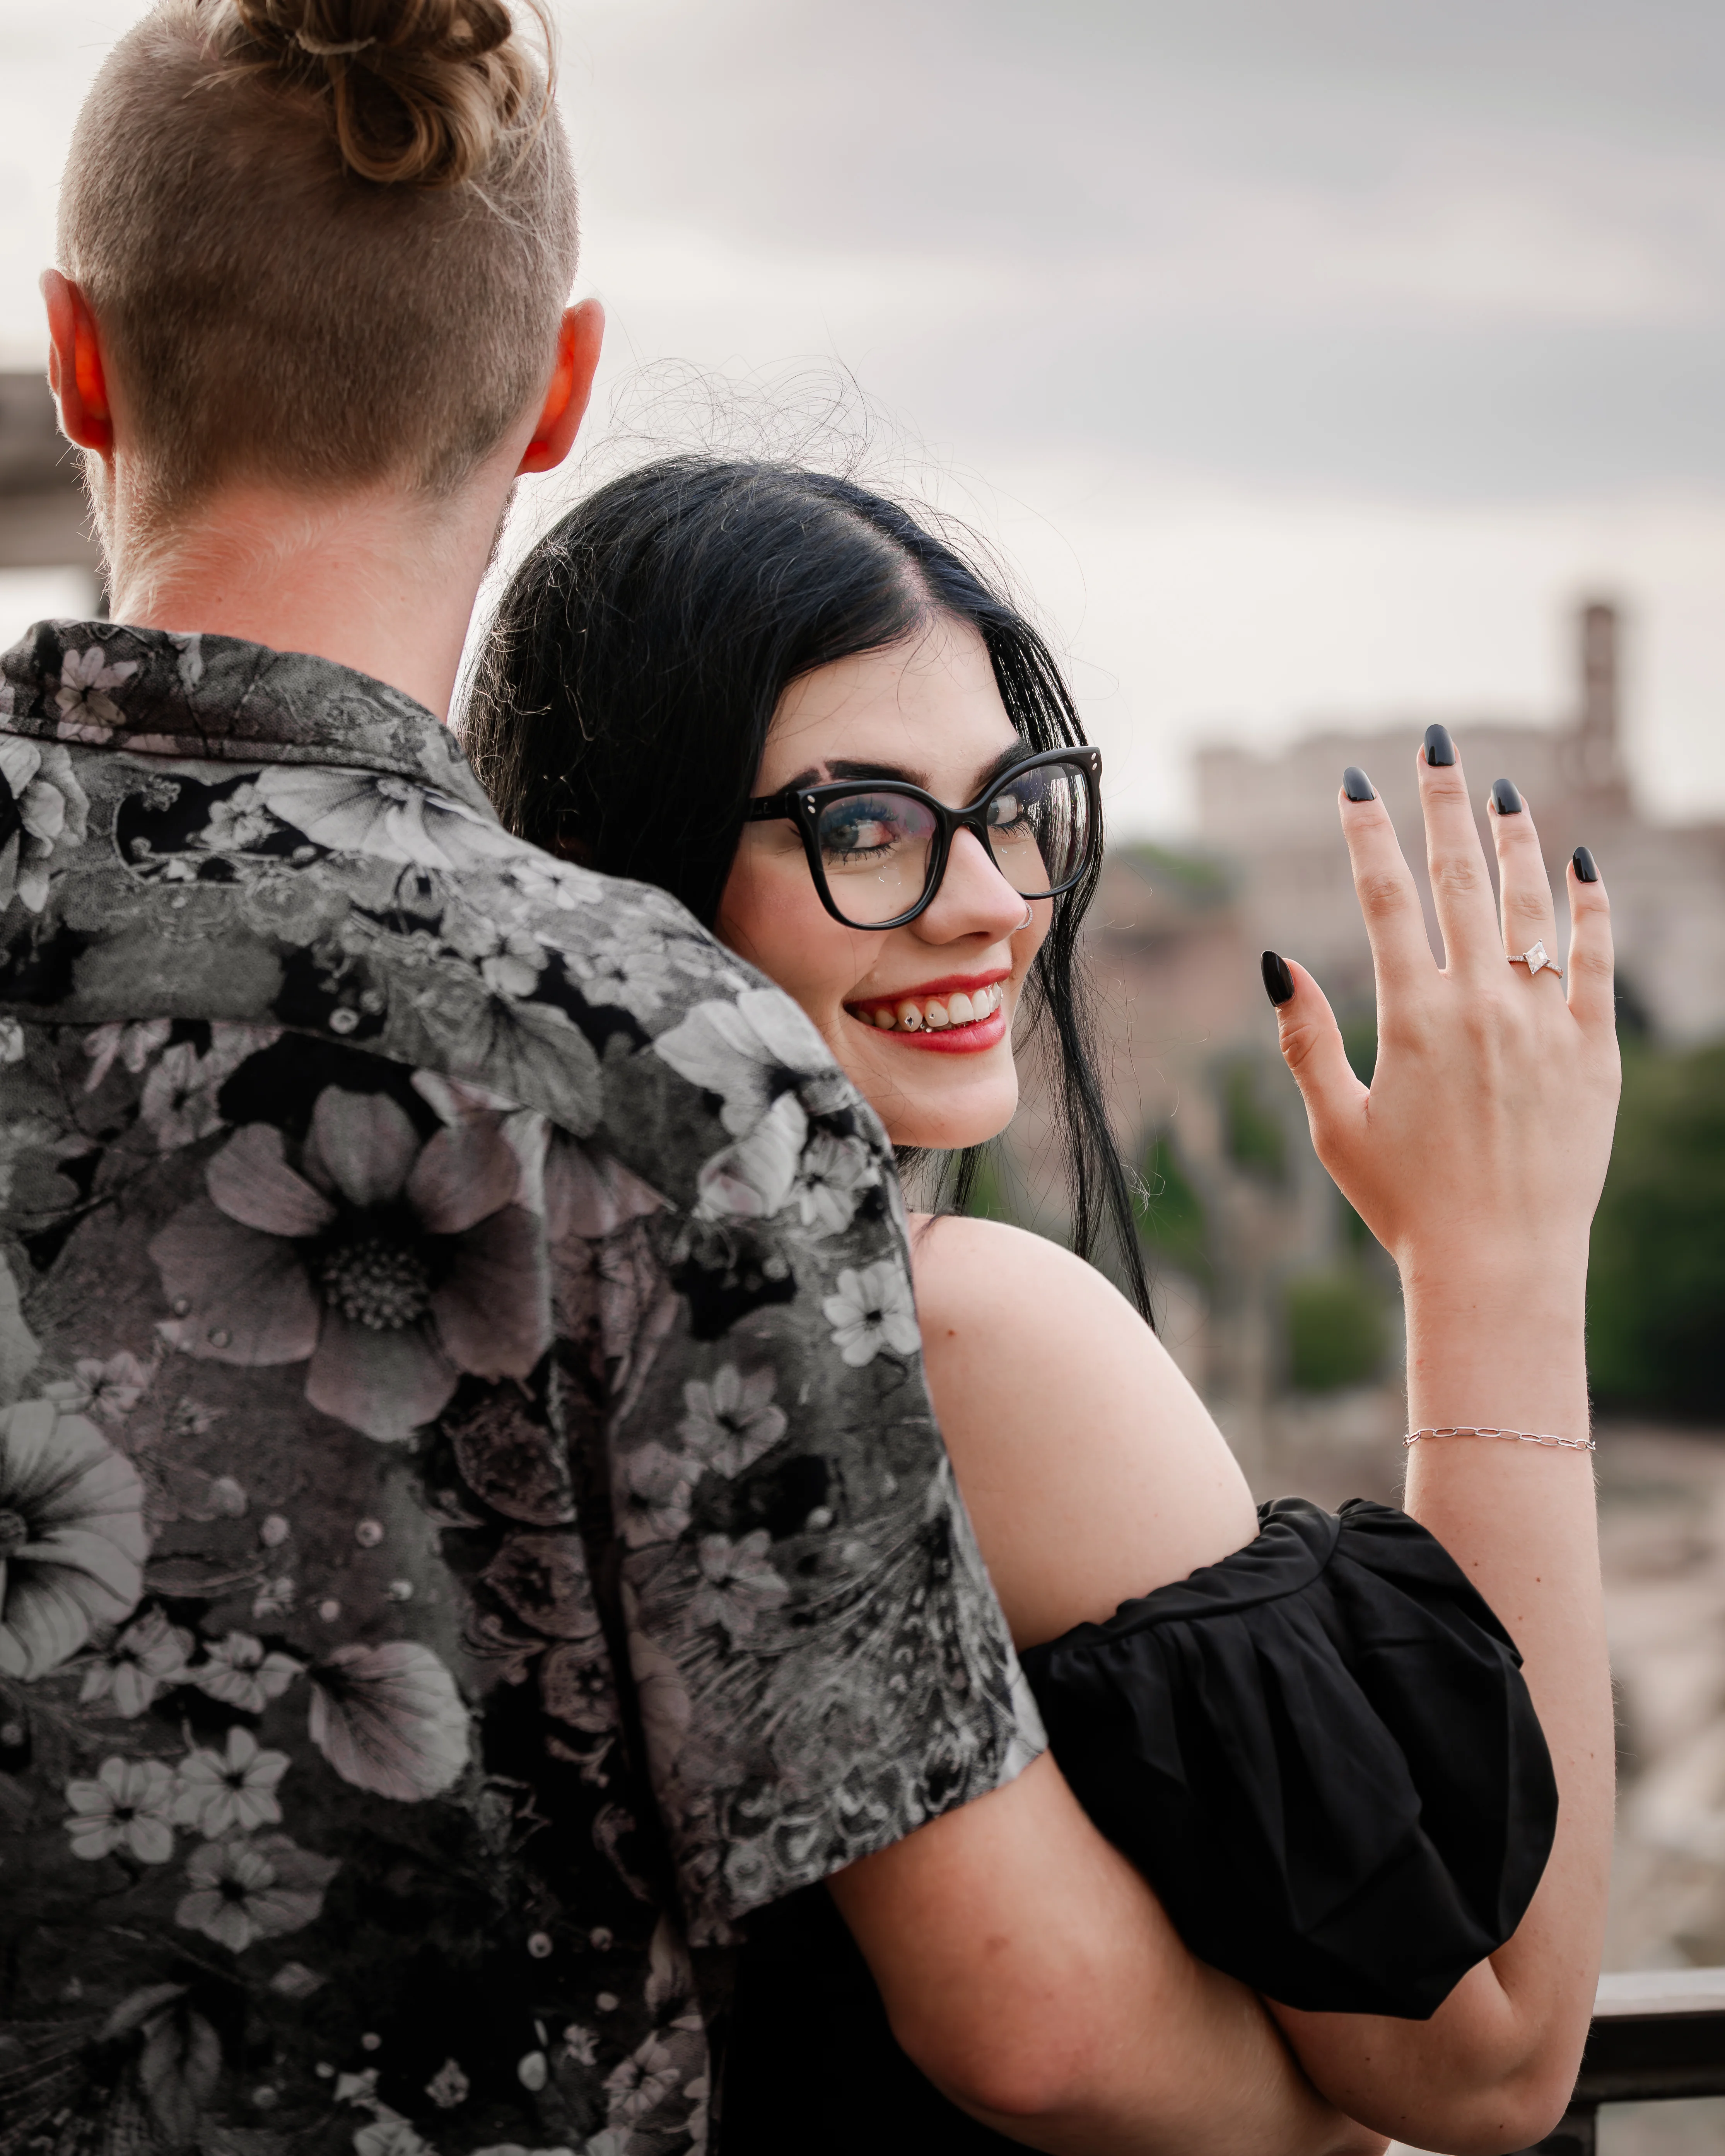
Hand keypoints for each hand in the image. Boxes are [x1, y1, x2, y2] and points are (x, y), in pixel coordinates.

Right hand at [1266, 748, 1618, 1297]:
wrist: (1499, 1263)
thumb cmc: (1404, 1202)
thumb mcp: (1335, 1124)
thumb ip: (1306, 1038)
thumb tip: (1277, 961)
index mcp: (1413, 1018)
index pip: (1387, 898)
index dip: (1367, 833)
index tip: (1354, 783)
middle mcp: (1482, 1006)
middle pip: (1460, 878)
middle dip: (1442, 804)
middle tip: (1434, 746)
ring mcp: (1544, 1023)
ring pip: (1530, 906)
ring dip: (1514, 839)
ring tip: (1500, 789)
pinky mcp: (1594, 1051)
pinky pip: (1598, 960)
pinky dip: (1590, 908)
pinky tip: (1580, 864)